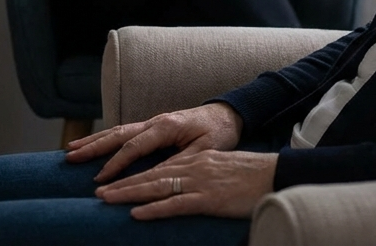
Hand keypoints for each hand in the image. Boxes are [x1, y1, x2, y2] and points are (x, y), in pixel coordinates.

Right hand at [64, 103, 243, 182]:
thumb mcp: (204, 151)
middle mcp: (155, 121)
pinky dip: (106, 138)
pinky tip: (94, 144)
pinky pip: (125, 132)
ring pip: (118, 130)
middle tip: (70, 156)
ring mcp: (153, 122)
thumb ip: (179, 162)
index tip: (100, 178)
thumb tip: (154, 176)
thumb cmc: (219, 132)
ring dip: (94, 140)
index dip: (116, 163)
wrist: (229, 113)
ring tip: (71, 148)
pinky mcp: (153, 126)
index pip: (134, 146)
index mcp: (166, 126)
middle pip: (118, 133)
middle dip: (93, 146)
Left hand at [96, 150, 276, 219]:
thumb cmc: (253, 176)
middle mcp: (194, 167)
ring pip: (157, 186)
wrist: (277, 175)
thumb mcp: (223, 170)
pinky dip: (154, 209)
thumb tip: (184, 186)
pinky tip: (136, 215)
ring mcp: (200, 182)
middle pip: (151, 175)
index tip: (112, 180)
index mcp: (197, 160)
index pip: (158, 167)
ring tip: (106, 200)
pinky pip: (176, 204)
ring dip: (129, 194)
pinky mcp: (209, 199)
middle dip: (122, 183)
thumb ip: (202, 175)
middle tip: (98, 190)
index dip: (133, 174)